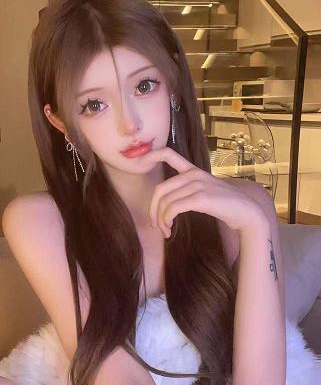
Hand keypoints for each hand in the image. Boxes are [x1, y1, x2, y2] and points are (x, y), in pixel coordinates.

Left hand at [138, 147, 268, 238]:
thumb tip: (166, 206)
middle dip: (153, 209)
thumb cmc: (225, 205)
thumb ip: (187, 192)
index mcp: (193, 170)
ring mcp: (198, 185)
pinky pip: (173, 208)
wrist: (247, 211)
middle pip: (160, 189)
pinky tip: (170, 229)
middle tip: (156, 224)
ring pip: (166, 202)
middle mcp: (193, 174)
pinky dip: (167, 220)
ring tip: (166, 231)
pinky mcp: (202, 198)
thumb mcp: (204, 192)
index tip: (137, 162)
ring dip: (161, 220)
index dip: (150, 155)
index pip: (168, 154)